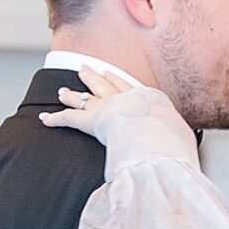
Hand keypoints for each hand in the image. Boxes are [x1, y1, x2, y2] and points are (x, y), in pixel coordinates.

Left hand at [40, 64, 198, 162]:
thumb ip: (177, 145)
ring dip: (73, 93)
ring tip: (63, 90)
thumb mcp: (179, 138)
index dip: (119, 81)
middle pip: (105, 84)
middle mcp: (123, 98)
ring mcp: (105, 107)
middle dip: (94, 76)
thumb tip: (185, 160)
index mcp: (145, 99)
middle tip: (85, 68)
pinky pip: (68, 118)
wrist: (153, 130)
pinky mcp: (89, 120)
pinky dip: (55, 119)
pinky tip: (44, 118)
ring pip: (84, 97)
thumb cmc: (170, 137)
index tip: (114, 75)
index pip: (131, 88)